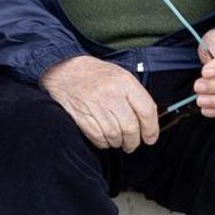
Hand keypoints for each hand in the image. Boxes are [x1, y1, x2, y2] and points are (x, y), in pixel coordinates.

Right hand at [39, 55, 159, 151]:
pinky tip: (104, 138)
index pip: (146, 110)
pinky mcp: (81, 116)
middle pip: (131, 127)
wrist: (63, 70)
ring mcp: (95, 106)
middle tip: (132, 144)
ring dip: (118, 143)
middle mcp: (111, 94)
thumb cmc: (94, 74)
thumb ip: (135, 96)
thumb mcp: (119, 75)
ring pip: (115, 136)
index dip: (151, 129)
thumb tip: (147, 122)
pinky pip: (99, 138)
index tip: (150, 138)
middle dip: (134, 141)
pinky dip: (104, 143)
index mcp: (124, 82)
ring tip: (118, 141)